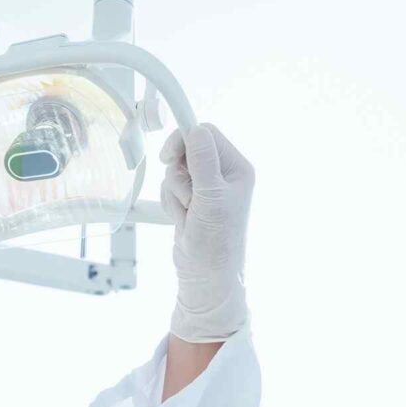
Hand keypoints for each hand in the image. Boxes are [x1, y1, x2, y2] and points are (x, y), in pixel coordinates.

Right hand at [159, 123, 253, 342]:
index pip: (206, 134)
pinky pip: (170, 188)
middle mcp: (223, 175)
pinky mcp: (191, 201)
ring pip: (175, 170)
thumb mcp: (211, 197)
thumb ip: (203, 160)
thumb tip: (195, 128)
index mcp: (237, 168)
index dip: (185, 140)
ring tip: (189, 215)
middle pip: (187, 150)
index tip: (169, 156)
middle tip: (187, 195)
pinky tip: (183, 221)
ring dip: (175, 192)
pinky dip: (171, 203)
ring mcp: (206, 188)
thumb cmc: (215, 242)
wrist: (205, 277)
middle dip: (179, 173)